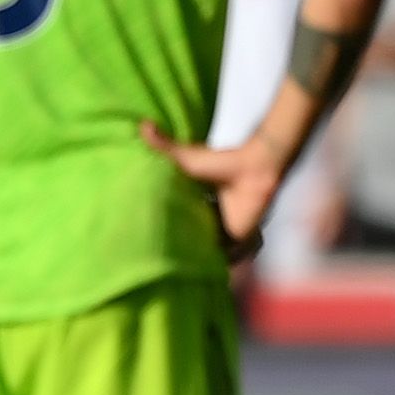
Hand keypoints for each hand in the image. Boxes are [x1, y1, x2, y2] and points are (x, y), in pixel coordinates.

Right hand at [139, 123, 279, 262]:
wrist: (253, 168)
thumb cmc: (220, 162)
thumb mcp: (185, 157)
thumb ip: (162, 145)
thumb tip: (141, 124)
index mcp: (197, 202)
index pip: (178, 220)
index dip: (166, 228)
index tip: (146, 235)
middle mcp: (209, 217)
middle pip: (191, 237)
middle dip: (179, 247)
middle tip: (155, 256)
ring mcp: (224, 229)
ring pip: (207, 249)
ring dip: (196, 258)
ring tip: (174, 269)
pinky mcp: (238, 239)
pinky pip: (229, 256)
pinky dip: (219, 262)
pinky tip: (201, 270)